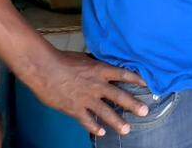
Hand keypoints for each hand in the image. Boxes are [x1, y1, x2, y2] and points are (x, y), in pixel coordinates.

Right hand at [25, 51, 148, 136]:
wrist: (44, 69)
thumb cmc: (62, 60)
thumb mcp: (83, 59)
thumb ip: (94, 65)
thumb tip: (101, 65)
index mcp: (100, 70)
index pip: (123, 74)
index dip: (136, 80)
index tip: (147, 85)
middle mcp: (97, 85)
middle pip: (119, 96)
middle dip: (133, 105)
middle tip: (144, 111)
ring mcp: (86, 98)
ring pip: (106, 112)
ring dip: (117, 122)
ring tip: (127, 129)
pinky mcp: (74, 108)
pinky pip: (87, 120)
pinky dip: (94, 127)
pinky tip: (101, 132)